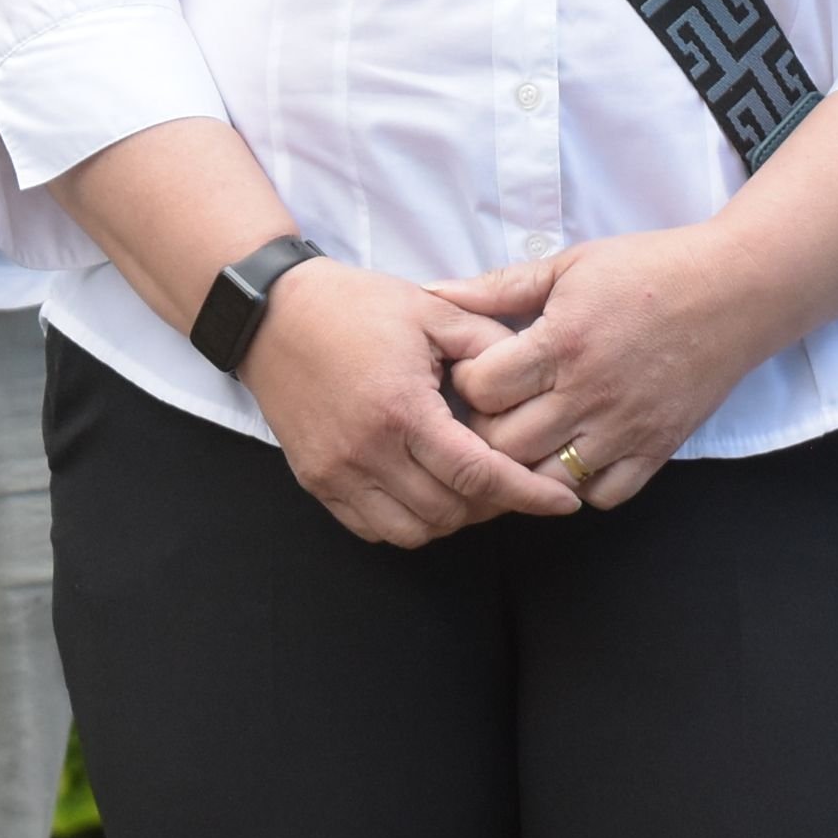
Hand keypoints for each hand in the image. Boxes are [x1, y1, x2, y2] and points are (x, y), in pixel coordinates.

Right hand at [238, 262, 581, 546]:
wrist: (274, 316)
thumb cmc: (357, 306)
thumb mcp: (434, 310)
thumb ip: (488, 343)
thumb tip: (534, 379)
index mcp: (401, 410)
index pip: (478, 475)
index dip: (528, 494)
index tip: (563, 501)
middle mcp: (367, 452)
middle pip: (450, 512)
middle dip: (494, 505)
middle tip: (515, 478)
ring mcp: (336, 473)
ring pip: (413, 531)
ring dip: (452, 516)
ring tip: (471, 483)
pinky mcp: (317, 482)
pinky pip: (373, 528)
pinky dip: (408, 520)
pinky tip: (426, 487)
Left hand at [434, 226, 784, 512]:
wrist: (736, 290)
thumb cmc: (650, 269)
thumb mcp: (572, 265)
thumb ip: (501, 287)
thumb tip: (435, 292)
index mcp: (564, 341)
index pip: (482, 389)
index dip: (467, 381)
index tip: (477, 369)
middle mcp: (590, 392)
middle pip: (504, 444)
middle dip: (485, 431)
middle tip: (493, 411)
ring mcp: (625, 429)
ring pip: (546, 481)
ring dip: (527, 464)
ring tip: (528, 437)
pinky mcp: (656, 450)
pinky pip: (601, 496)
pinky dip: (580, 485)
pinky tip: (574, 453)